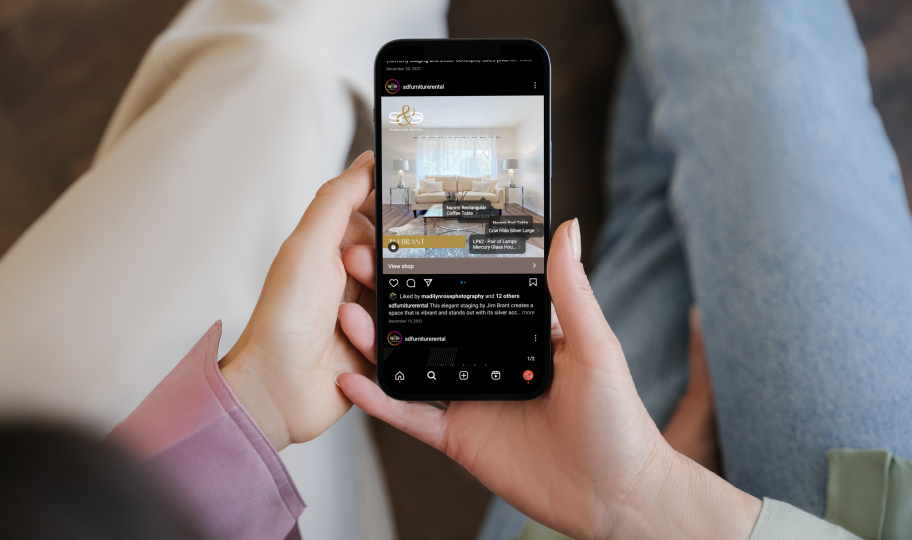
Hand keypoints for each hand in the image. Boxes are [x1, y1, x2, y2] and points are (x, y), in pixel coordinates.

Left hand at [218, 151, 376, 450]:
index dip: (392, 208)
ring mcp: (366, 311)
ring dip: (381, 305)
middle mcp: (350, 276)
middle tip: (362, 272)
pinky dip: (382, 336)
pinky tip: (354, 342)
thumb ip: (337, 199)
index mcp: (330, 245)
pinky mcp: (379, 345)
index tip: (413, 206)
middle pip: (398, 253)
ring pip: (405, 293)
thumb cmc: (283, 320)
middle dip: (390, 263)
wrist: (278, 391)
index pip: (376, 212)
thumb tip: (367, 161)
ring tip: (347, 315)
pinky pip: (404, 332)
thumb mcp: (308, 247)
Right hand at [337, 219, 760, 539]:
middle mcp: (489, 358)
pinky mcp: (459, 437)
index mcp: (519, 332)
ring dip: (377, 341)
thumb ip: (571, 291)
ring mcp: (471, 397)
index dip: (437, 263)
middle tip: (361, 265)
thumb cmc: (618, 421)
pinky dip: (380, 401)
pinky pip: (412, 416)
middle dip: (392, 294)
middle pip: (431, 321)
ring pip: (412, 364)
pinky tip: (352, 381)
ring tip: (349, 315)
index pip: (470, 288)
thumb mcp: (595, 347)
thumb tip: (566, 229)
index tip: (406, 236)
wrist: (613, 496)